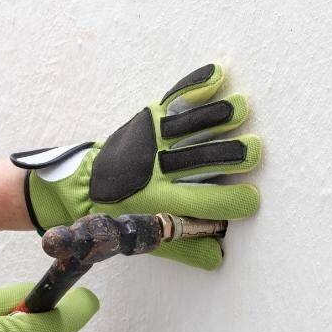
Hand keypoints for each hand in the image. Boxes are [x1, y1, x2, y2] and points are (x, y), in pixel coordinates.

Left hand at [10, 63, 261, 269]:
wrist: (76, 187)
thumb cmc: (119, 217)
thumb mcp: (146, 239)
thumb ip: (183, 248)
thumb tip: (219, 257)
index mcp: (157, 200)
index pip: (201, 202)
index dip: (230, 202)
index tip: (252, 200)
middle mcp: (154, 168)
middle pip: (200, 159)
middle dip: (231, 153)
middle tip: (255, 151)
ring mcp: (150, 139)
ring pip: (190, 124)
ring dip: (219, 114)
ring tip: (243, 108)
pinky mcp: (148, 119)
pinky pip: (175, 99)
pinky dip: (196, 85)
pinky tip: (219, 74)